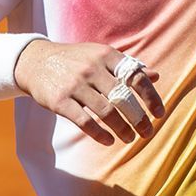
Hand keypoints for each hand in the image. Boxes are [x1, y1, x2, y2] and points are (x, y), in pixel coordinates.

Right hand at [13, 40, 165, 145]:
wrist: (35, 61)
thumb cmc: (76, 60)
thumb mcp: (101, 55)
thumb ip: (127, 66)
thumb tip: (155, 76)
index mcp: (106, 55)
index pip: (135, 77)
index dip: (150, 97)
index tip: (159, 114)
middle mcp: (92, 68)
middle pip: (123, 97)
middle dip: (139, 118)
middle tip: (148, 132)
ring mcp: (75, 84)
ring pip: (106, 111)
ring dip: (121, 128)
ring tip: (130, 139)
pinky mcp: (59, 100)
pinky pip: (84, 121)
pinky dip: (99, 134)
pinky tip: (109, 140)